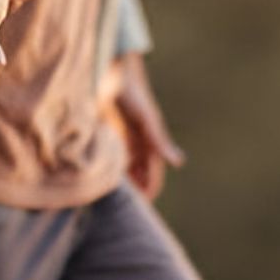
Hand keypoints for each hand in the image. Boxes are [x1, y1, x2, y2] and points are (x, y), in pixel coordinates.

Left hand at [103, 52, 184, 198]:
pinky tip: (99, 177)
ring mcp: (124, 137)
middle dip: (136, 188)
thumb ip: (160, 141)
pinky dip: (109, 166)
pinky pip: (112, 155)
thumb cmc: (133, 94)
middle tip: (126, 206)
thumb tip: (179, 162)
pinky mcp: (110, 132)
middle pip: (139, 172)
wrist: (113, 73)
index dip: (150, 188)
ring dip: (122, 180)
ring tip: (113, 197)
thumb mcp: (148, 119)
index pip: (153, 172)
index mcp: (151, 141)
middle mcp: (138, 142)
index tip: (144, 205)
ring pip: (125, 166)